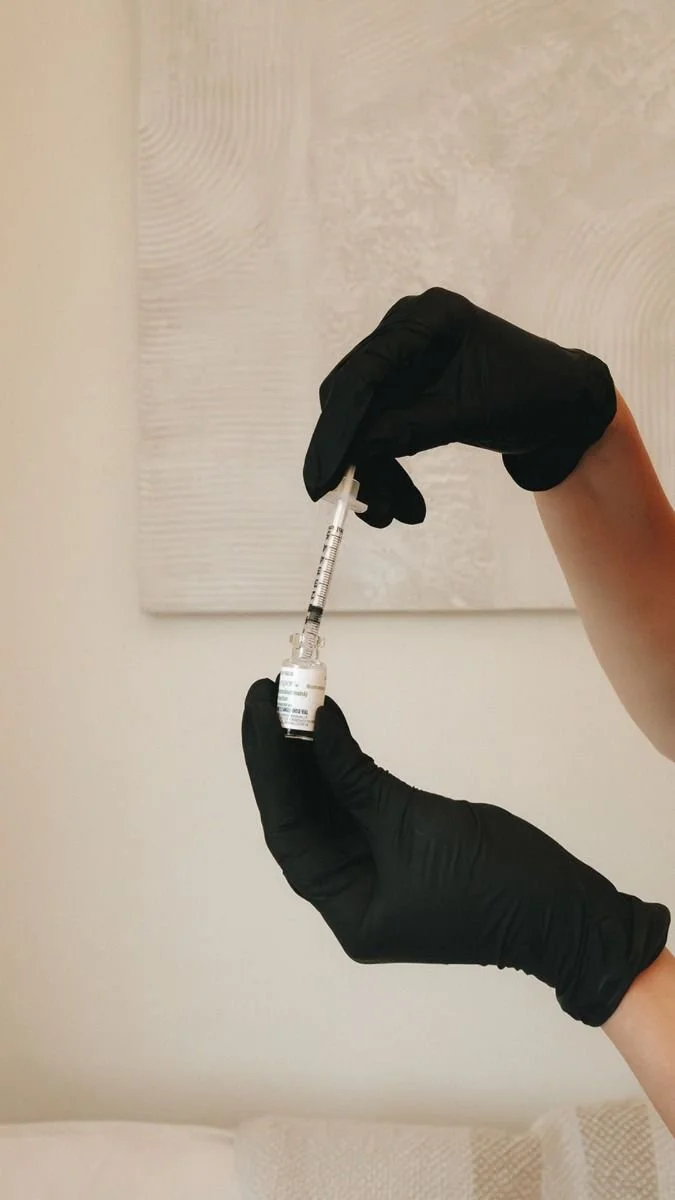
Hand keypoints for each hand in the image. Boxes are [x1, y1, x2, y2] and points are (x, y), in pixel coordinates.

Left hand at [242, 680, 668, 1025]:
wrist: (564, 911)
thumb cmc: (493, 883)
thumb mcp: (414, 824)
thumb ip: (355, 776)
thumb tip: (311, 722)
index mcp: (347, 907)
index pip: (288, 828)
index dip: (268, 764)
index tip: (258, 706)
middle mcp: (351, 892)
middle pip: (301, 814)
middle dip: (282, 754)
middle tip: (266, 691)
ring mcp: (375, 870)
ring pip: (326, 804)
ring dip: (308, 753)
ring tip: (290, 696)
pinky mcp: (399, 847)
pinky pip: (356, 800)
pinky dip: (342, 765)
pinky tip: (327, 725)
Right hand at [303, 288, 616, 526]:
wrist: (561, 405)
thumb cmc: (528, 397)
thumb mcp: (466, 416)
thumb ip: (405, 428)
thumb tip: (349, 455)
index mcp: (427, 321)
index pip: (364, 375)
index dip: (339, 430)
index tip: (325, 479)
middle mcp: (406, 331)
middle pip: (353, 399)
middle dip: (356, 458)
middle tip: (363, 507)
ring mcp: (403, 358)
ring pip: (364, 422)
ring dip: (373, 470)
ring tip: (392, 516)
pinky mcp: (405, 386)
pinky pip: (380, 427)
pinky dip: (386, 464)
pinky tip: (399, 503)